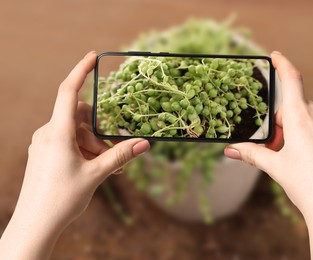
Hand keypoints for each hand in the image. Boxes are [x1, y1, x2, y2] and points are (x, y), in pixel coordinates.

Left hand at [0, 51, 149, 259]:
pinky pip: (68, 142)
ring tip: (108, 169)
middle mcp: (48, 133)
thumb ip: (120, 155)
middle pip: (80, 117)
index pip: (68, 91)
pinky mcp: (45, 153)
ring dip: (95, 145)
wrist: (35, 224)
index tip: (93, 55)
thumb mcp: (96, 174)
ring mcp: (45, 143)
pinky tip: (94, 169)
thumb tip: (145, 143)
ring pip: (76, 132)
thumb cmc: (62, 199)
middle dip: (100, 132)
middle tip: (113, 155)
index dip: (81, 70)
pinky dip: (84, 150)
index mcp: (58, 132)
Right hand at [225, 51, 312, 258]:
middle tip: (274, 146)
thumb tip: (231, 150)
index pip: (292, 80)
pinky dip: (311, 137)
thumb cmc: (307, 185)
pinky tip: (309, 160)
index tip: (275, 55)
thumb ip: (252, 154)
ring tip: (292, 157)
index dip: (282, 64)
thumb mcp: (275, 166)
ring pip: (308, 119)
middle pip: (294, 107)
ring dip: (296, 130)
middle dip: (281, 122)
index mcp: (301, 118)